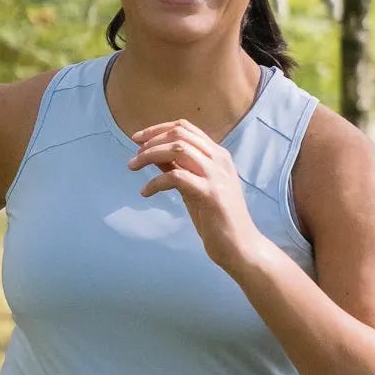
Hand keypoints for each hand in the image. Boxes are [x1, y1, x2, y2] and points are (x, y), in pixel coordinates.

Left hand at [128, 119, 271, 276]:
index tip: (138, 138)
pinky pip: (176, 177)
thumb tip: (154, 156)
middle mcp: (219, 160)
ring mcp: (216, 175)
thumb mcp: (195, 187)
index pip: (185, 128)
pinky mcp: (210, 194)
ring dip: (150, 155)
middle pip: (179, 134)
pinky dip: (155, 182)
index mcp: (218, 155)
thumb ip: (180, 169)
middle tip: (134, 154)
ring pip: (177, 149)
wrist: (241, 246)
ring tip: (133, 166)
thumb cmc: (217, 218)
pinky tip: (146, 192)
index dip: (158, 129)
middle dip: (151, 140)